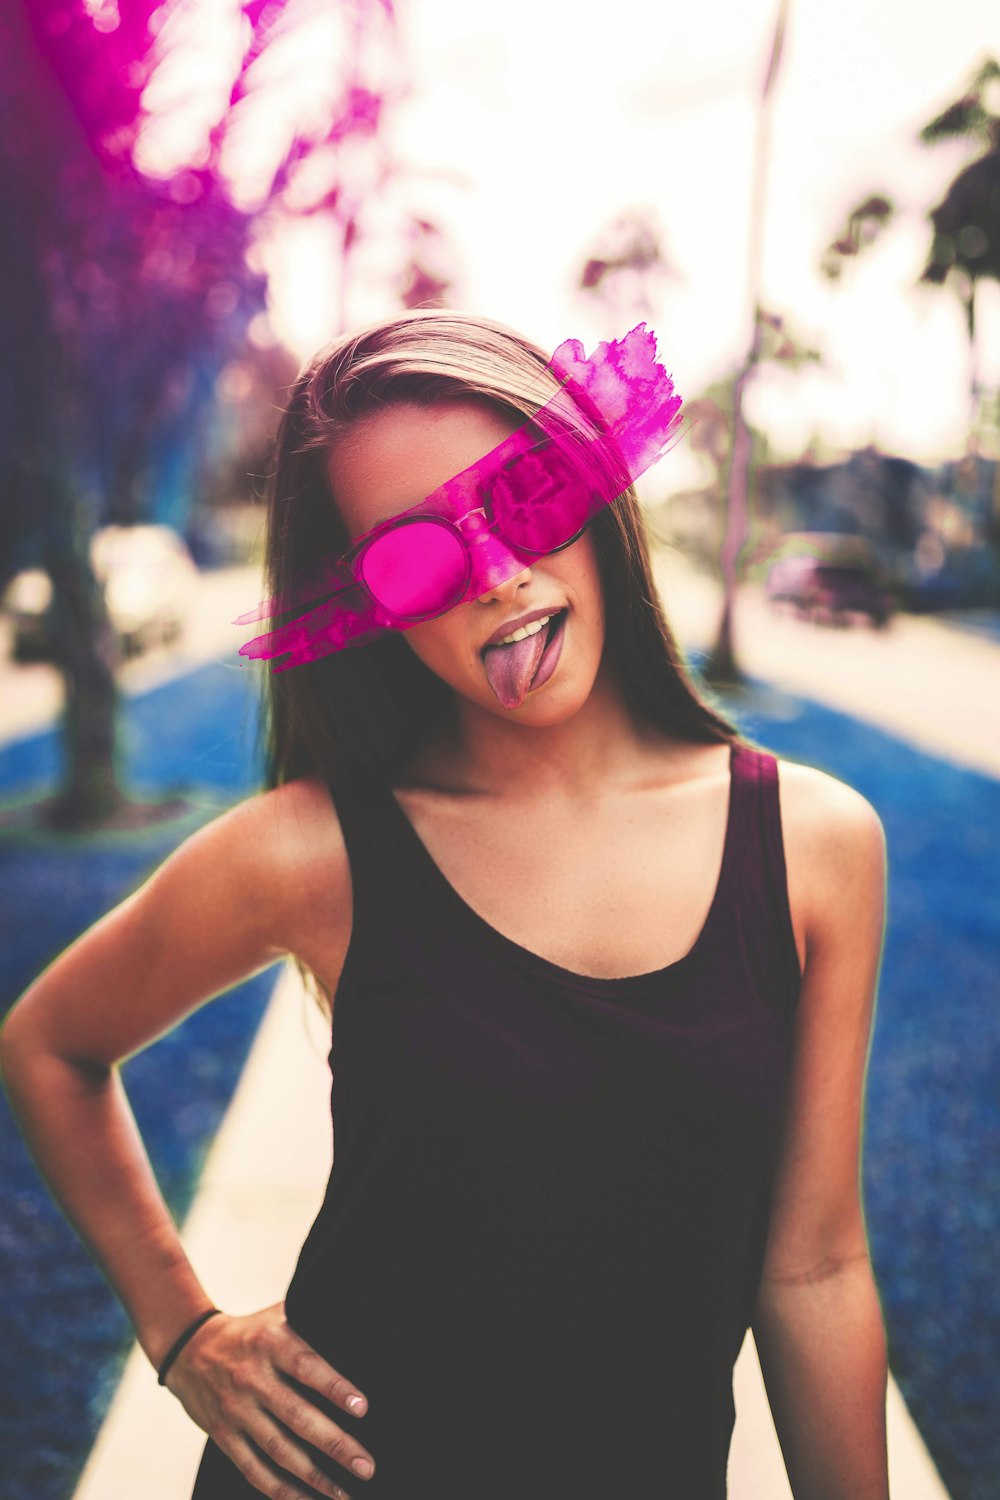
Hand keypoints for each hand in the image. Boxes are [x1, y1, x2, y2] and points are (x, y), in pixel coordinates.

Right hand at [164, 1300, 375, 1497]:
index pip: (307, 1366)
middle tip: (365, 1466)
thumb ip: (313, 1318)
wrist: (190, 1349)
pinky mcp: (224, 1436)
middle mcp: (252, 1378)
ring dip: (313, 1476)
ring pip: (277, 1449)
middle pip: (297, 1416)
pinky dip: (279, 1490)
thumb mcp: (279, 1314)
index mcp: (270, 1343)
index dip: (335, 1388)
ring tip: (344, 1492)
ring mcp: (236, 1410)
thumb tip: (358, 1323)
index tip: (363, 1409)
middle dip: (334, 1444)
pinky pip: (253, 1469)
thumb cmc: (250, 1333)